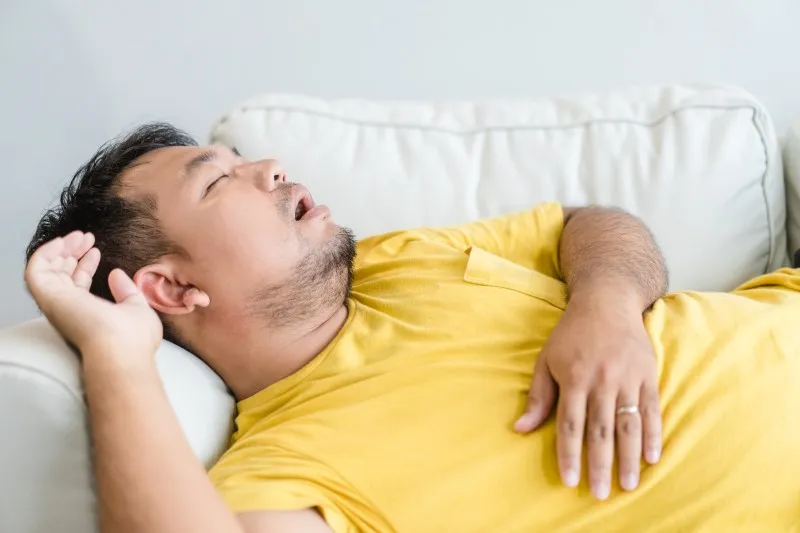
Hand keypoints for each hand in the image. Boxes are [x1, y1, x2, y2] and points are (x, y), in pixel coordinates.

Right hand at [24, 231, 161, 364]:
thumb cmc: (134, 337)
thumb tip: (116, 274)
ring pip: (47, 270)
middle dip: (71, 252)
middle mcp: (69, 309)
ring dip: (60, 249)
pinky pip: (35, 271)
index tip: (95, 249)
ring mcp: (57, 304)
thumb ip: (126, 291)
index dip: (84, 265)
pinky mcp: (49, 297)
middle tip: (86, 236)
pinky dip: (45, 253)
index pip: (78, 285)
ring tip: (79, 235)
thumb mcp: (137, 308)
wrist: (122, 350)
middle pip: (61, 275)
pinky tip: (62, 242)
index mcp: (87, 313)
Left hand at [514, 294, 661, 499]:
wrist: (606, 302)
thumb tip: (519, 429)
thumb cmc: (571, 334)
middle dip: (599, 464)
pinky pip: (651, 410)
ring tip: (628, 485)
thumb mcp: (547, 359)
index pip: (570, 424)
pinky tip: (652, 458)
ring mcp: (627, 378)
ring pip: (628, 424)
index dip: (569, 454)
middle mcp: (601, 380)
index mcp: (573, 377)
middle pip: (600, 430)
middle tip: (599, 493)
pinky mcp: (647, 375)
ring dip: (629, 458)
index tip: (570, 481)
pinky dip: (652, 435)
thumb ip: (538, 397)